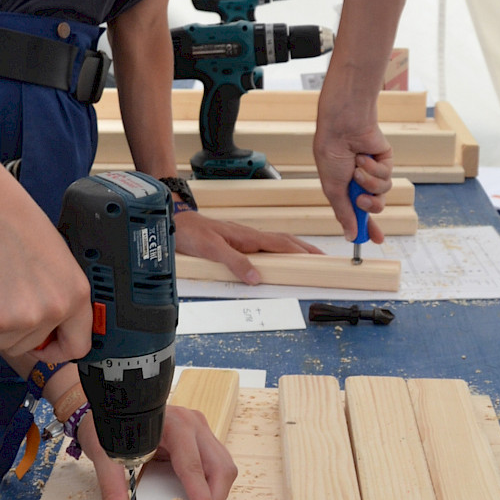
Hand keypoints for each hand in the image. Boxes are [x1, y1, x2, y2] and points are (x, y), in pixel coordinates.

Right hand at [0, 177, 91, 360]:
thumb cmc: (9, 220)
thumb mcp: (53, 256)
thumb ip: (54, 289)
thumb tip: (43, 315)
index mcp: (75, 292)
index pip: (77, 345)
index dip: (56, 350)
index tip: (41, 346)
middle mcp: (54, 308)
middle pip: (29, 347)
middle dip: (8, 333)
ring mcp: (23, 317)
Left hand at [79, 400, 237, 499]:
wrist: (108, 404)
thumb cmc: (107, 425)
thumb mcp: (105, 455)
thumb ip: (111, 489)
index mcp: (172, 424)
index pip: (194, 468)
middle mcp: (192, 423)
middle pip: (220, 468)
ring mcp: (200, 429)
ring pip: (224, 468)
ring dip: (216, 497)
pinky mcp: (201, 437)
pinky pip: (216, 465)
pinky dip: (212, 488)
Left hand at [172, 207, 321, 283]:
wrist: (177, 222)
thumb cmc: (192, 232)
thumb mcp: (212, 250)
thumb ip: (235, 262)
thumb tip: (256, 277)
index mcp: (248, 237)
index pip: (283, 244)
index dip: (303, 251)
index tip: (321, 258)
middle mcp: (249, 236)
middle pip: (285, 241)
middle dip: (306, 249)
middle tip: (323, 258)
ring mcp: (244, 238)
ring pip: (276, 242)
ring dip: (294, 248)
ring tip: (307, 257)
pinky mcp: (237, 241)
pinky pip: (265, 245)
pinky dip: (278, 250)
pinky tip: (278, 256)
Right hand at [313, 111, 393, 243]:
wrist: (343, 128)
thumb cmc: (332, 154)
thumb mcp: (333, 189)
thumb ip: (344, 214)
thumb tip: (350, 235)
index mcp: (345, 189)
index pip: (358, 213)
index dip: (366, 227)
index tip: (374, 240)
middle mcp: (360, 182)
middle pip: (375, 206)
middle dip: (369, 205)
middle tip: (362, 200)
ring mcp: (374, 172)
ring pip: (382, 192)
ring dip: (369, 182)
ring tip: (357, 169)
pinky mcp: (385, 161)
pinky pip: (387, 176)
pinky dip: (374, 169)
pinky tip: (364, 157)